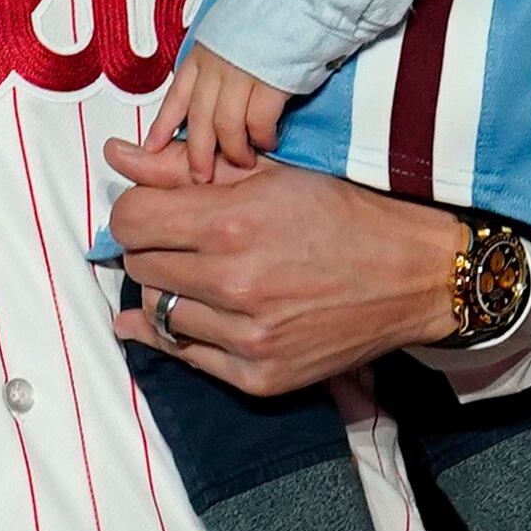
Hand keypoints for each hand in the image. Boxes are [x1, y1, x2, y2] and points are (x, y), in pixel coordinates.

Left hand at [103, 140, 459, 396]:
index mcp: (232, 224)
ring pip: (157, 314)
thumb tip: (117, 154)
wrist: (412, 276)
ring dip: (172, 293)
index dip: (140, 211)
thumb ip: (185, 168)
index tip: (158, 212)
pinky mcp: (258, 376)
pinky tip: (205, 313)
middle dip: (155, 249)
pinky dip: (187, 333)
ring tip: (209, 277)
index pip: (131, 220)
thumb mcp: (269, 175)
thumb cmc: (344, 216)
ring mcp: (246, 337)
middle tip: (187, 243)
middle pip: (139, 267)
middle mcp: (234, 285)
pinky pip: (187, 355)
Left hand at [143, 41, 294, 175]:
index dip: (164, 124)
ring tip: (240, 161)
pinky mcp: (271, 82)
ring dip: (233, 149)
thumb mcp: (229, 28)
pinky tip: (268, 142)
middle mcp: (217, 64)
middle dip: (197, 153)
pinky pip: (259, 121)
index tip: (153, 146)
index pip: (177, 94)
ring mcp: (242, 73)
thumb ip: (217, 56)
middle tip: (200, 174)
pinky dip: (262, 136)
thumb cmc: (273, 9)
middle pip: (198, 119)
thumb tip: (213, 81)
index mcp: (204, 51)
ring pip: (225, 126)